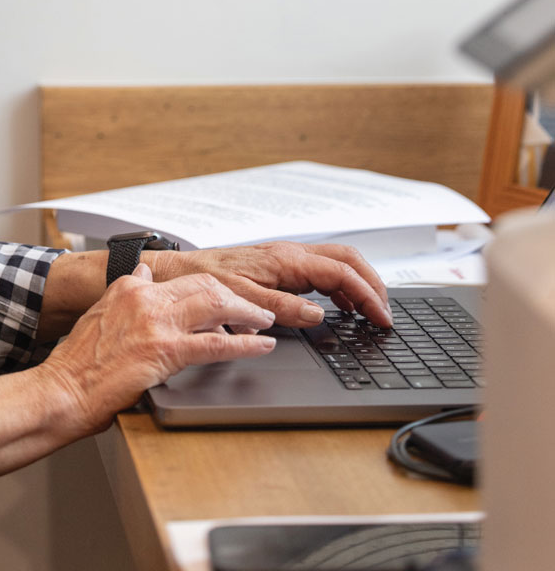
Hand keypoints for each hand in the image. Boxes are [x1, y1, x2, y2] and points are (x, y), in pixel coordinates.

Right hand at [36, 264, 276, 439]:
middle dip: (237, 295)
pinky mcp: (166, 351)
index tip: (226, 299)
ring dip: (248, 313)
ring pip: (217, 304)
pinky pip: (217, 343)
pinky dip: (246, 344)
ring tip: (265, 323)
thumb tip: (146, 272)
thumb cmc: (78, 363)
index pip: (183, 278)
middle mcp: (146, 297)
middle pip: (206, 284)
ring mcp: (157, 323)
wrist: (63, 390)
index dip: (211, 289)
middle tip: (256, 308)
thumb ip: (128, 291)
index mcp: (129, 287)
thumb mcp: (101, 312)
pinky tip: (262, 347)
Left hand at [146, 241, 392, 327]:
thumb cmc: (207, 281)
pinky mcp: (281, 266)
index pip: (342, 272)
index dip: (368, 294)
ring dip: (359, 284)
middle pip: (348, 260)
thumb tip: (318, 315)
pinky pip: (321, 271)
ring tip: (371, 312)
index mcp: (286, 260)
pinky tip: (342, 307)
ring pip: (337, 263)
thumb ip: (283, 308)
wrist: (183, 270)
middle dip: (373, 284)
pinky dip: (340, 287)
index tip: (382, 317)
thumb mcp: (243, 300)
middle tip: (386, 312)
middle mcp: (291, 254)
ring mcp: (288, 258)